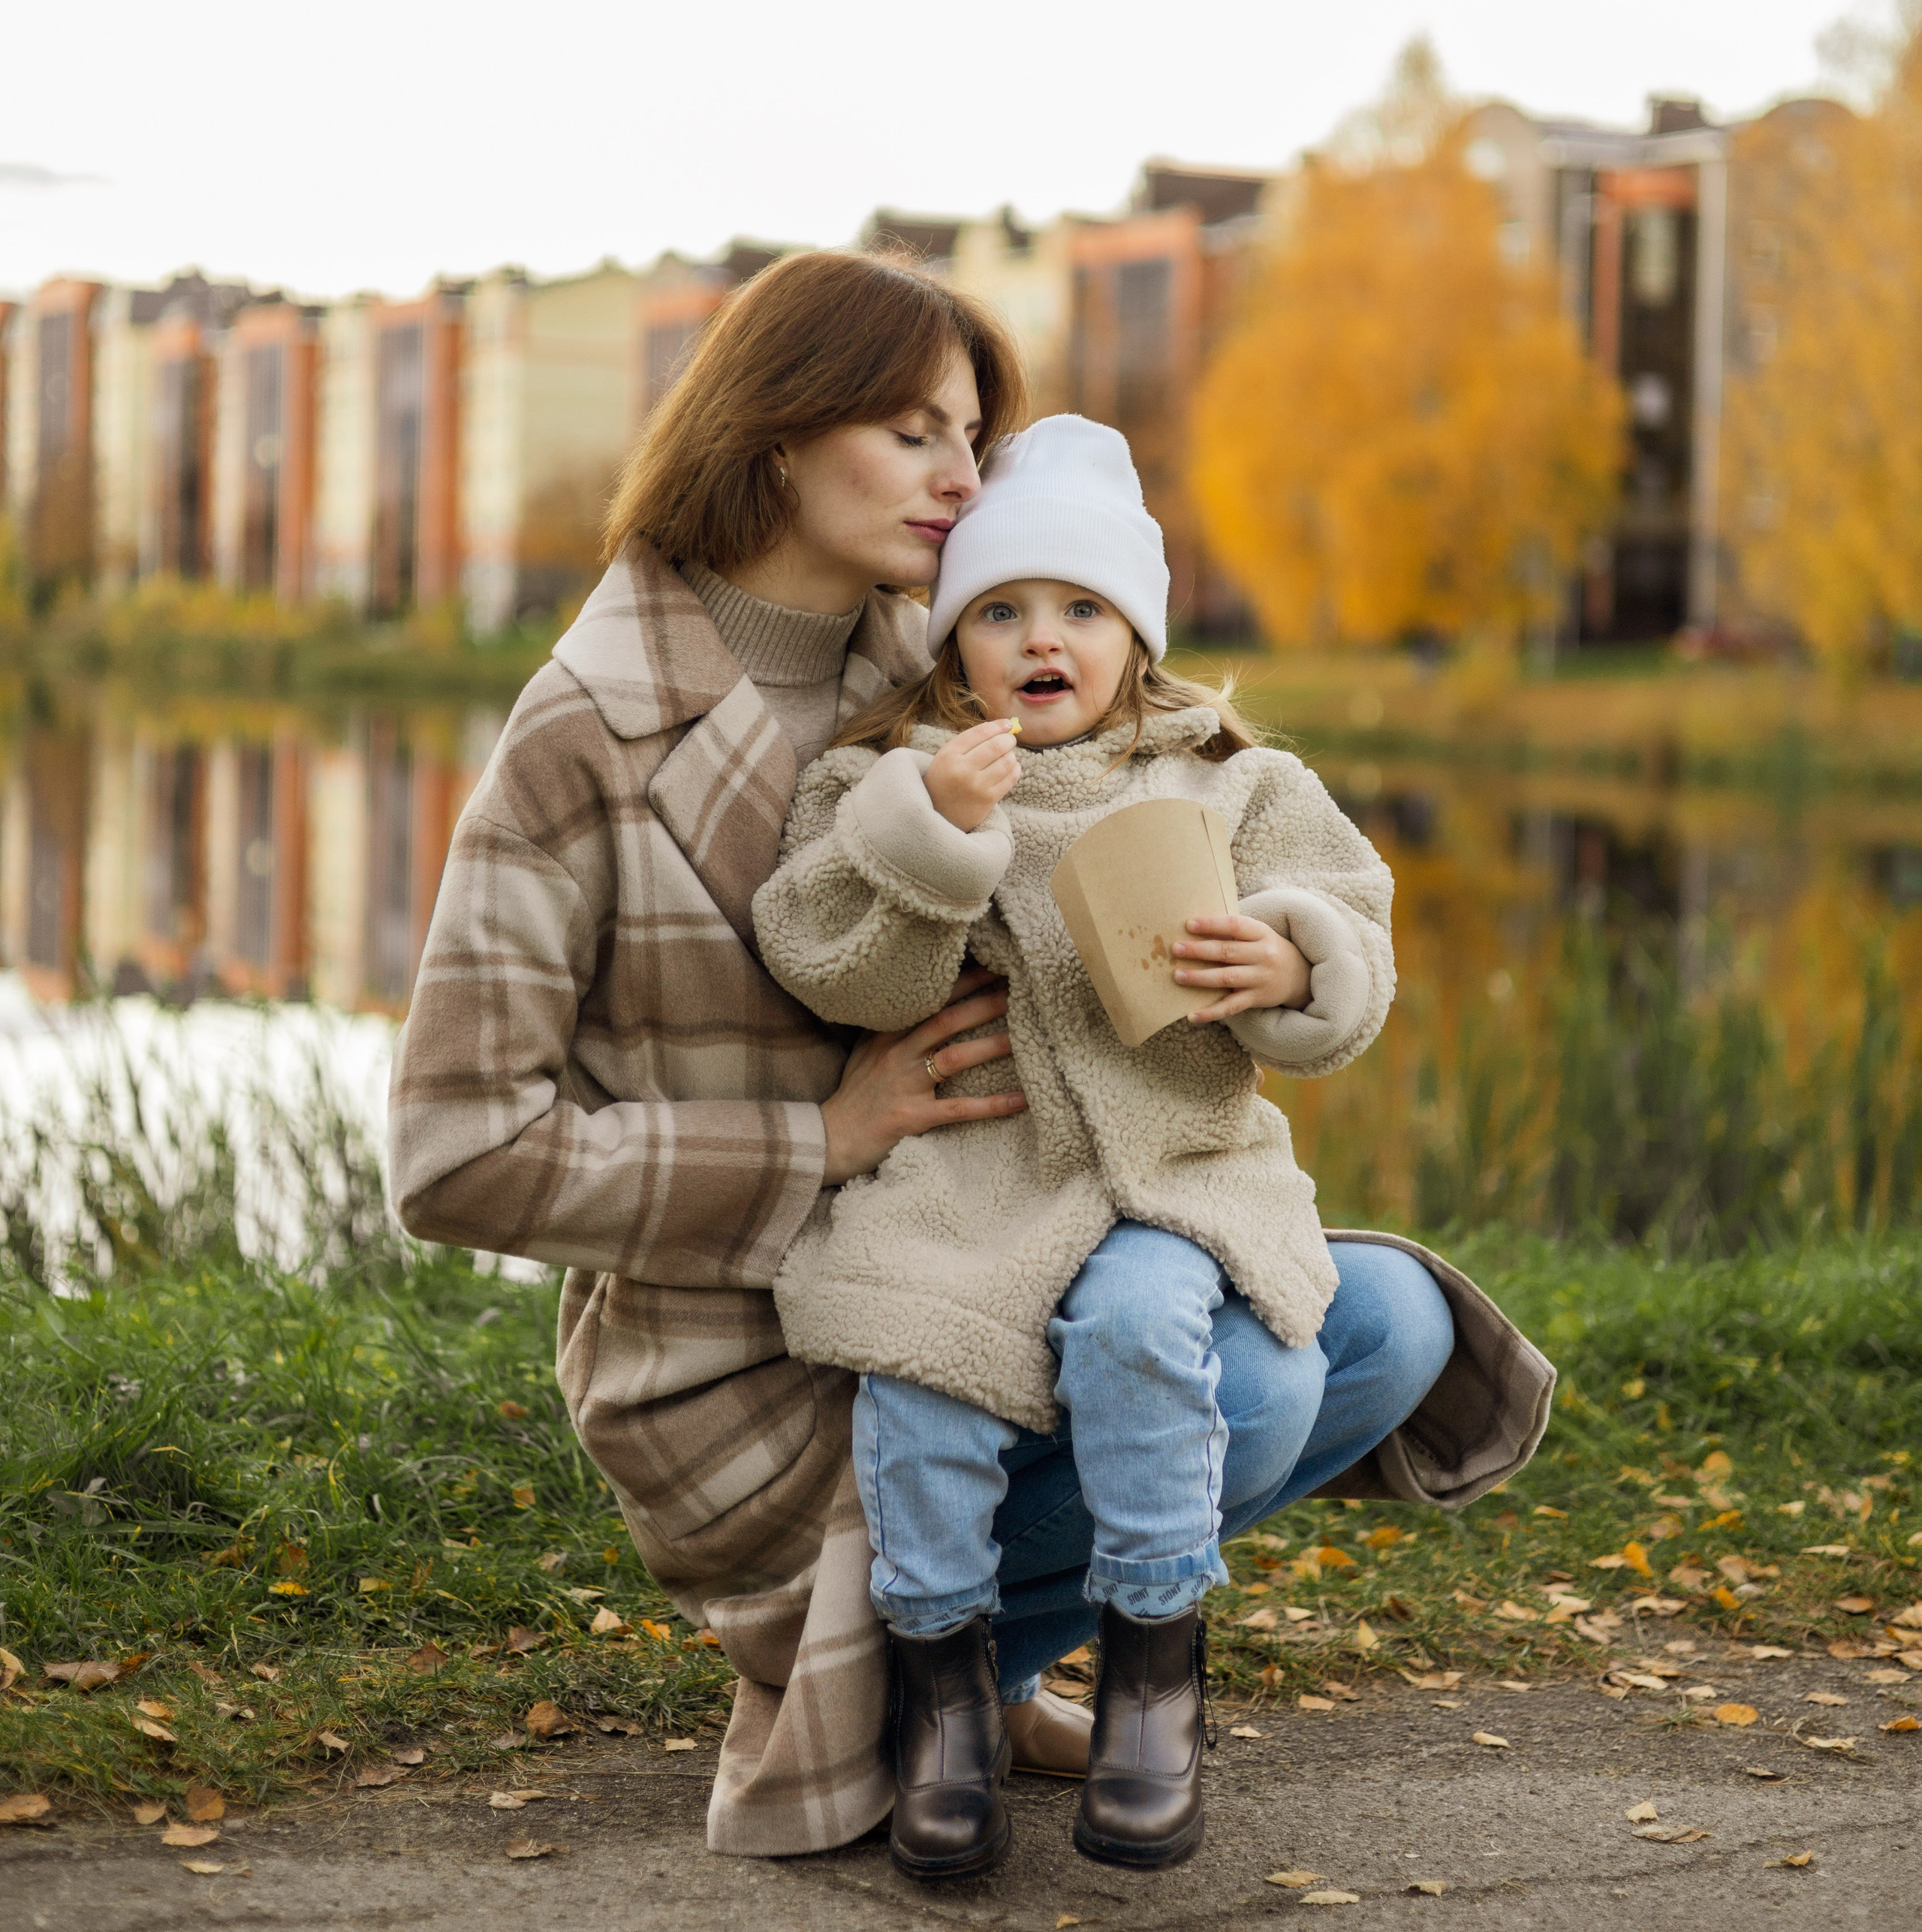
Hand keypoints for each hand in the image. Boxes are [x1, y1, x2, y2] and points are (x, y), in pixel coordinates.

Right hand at [819, 967, 1025, 1183]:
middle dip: (984, 1004)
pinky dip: (990, 1105)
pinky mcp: (910, 1117)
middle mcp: (896, 1053)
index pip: (930, 1000)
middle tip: (1018, 990)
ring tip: (1024, 1038)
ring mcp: (903, 1085)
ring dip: (991, 1046)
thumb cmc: (854, 1097)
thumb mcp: (867, 1052)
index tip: (994, 966)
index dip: (963, 982)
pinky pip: (957, 1108)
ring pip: (954, 1058)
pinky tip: (1019, 1100)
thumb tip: (923, 1006)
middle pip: (946, 1020)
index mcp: (888, 1034)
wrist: (829, 1140)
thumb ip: (892, 1029)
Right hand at [924, 717, 1020, 831]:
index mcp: (949, 755)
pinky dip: (1015, 769)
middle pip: (996, 746)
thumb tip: (1004, 726)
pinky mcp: (987, 800)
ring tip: (1007, 756)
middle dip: (1008, 739)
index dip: (998, 726)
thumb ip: (971, 741)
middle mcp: (962, 770)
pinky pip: (1010, 779)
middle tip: (1009, 740)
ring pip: (1007, 762)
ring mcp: (976, 786)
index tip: (1007, 724)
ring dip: (1011, 755)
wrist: (938, 813)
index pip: (980, 733)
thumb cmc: (946, 778)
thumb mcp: (947, 756)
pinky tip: (1011, 768)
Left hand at [1172, 914, 1311, 1022]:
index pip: (1235, 925)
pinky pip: (1231, 1006)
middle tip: (1175, 949)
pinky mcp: (1257, 998)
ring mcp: (1261, 978)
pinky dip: (1211, 1012)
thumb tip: (1194, 925)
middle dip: (1199, 951)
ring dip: (1200, 978)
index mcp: (1262, 933)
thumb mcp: (1258, 934)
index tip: (1189, 924)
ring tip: (1178, 975)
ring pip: (1226, 978)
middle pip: (1227, 952)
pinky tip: (1192, 1015)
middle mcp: (1263, 955)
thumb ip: (1234, 931)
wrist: (1300, 975)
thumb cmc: (1267, 949)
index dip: (1212, 924)